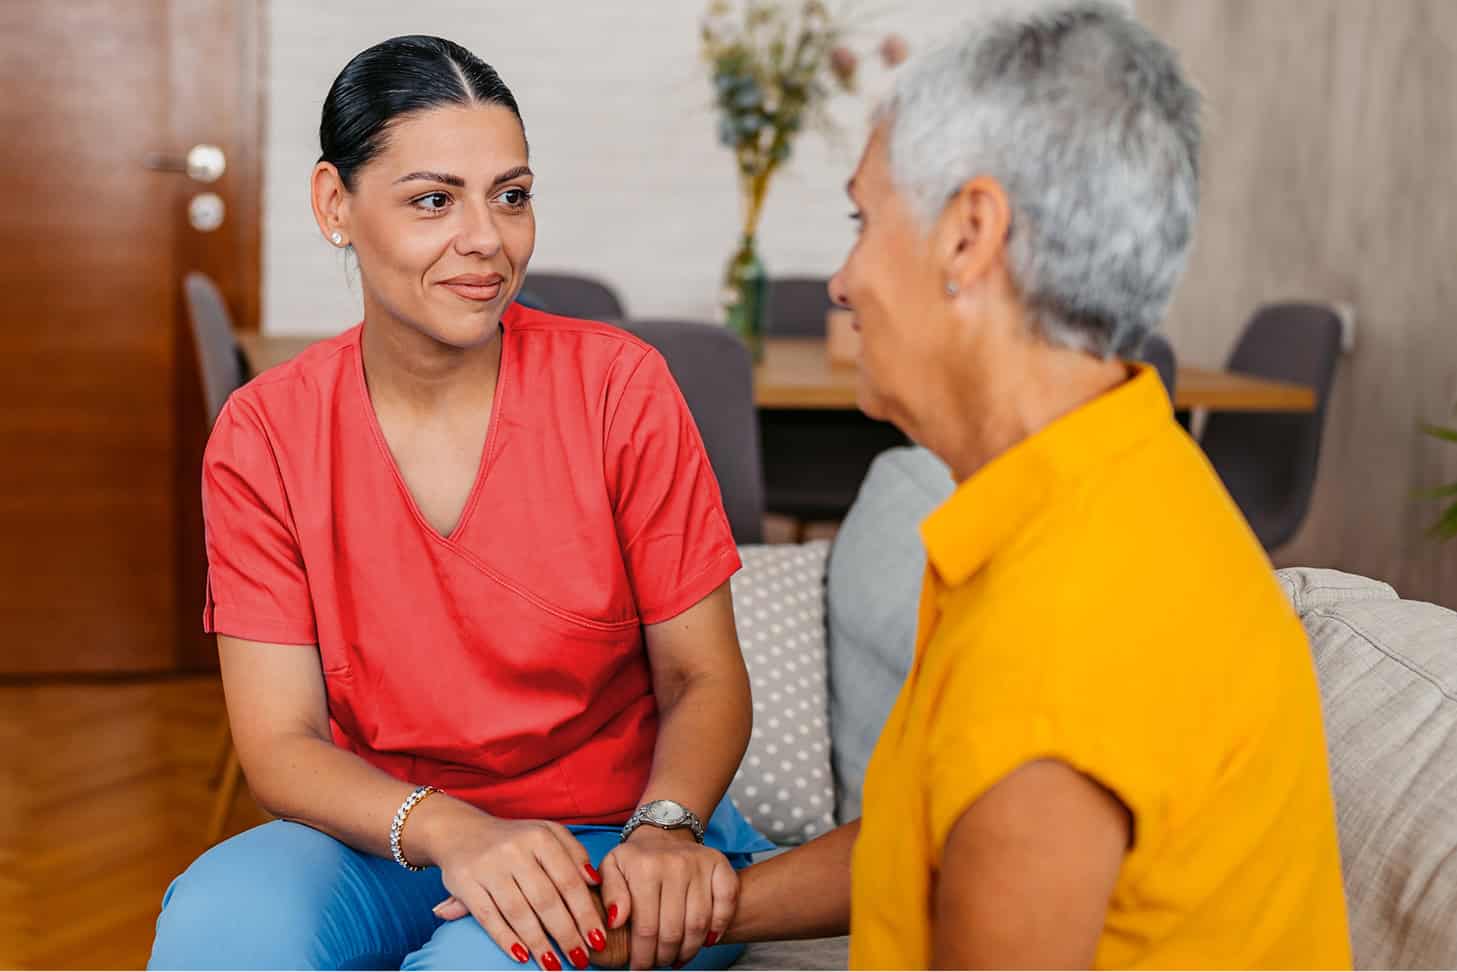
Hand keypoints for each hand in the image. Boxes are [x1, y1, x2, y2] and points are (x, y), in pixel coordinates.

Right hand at [425, 808, 607, 970]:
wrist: (461, 830)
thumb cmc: (514, 838)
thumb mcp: (547, 832)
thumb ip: (574, 853)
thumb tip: (594, 881)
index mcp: (540, 836)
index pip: (569, 880)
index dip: (585, 913)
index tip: (597, 938)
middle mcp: (514, 850)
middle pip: (546, 900)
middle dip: (566, 934)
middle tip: (580, 959)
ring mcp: (488, 867)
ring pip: (519, 912)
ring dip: (539, 944)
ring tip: (554, 966)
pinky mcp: (464, 883)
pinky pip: (489, 917)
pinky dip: (506, 939)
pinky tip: (522, 956)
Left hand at [599, 826, 737, 969]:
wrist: (661, 833)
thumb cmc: (634, 860)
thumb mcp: (610, 870)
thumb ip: (610, 895)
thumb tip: (616, 920)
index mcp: (644, 867)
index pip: (646, 928)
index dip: (643, 956)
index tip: (638, 968)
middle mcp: (675, 863)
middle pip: (673, 930)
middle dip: (664, 956)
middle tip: (658, 963)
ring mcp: (700, 863)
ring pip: (699, 923)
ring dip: (689, 949)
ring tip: (677, 957)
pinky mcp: (720, 864)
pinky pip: (726, 902)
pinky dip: (719, 926)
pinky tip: (706, 941)